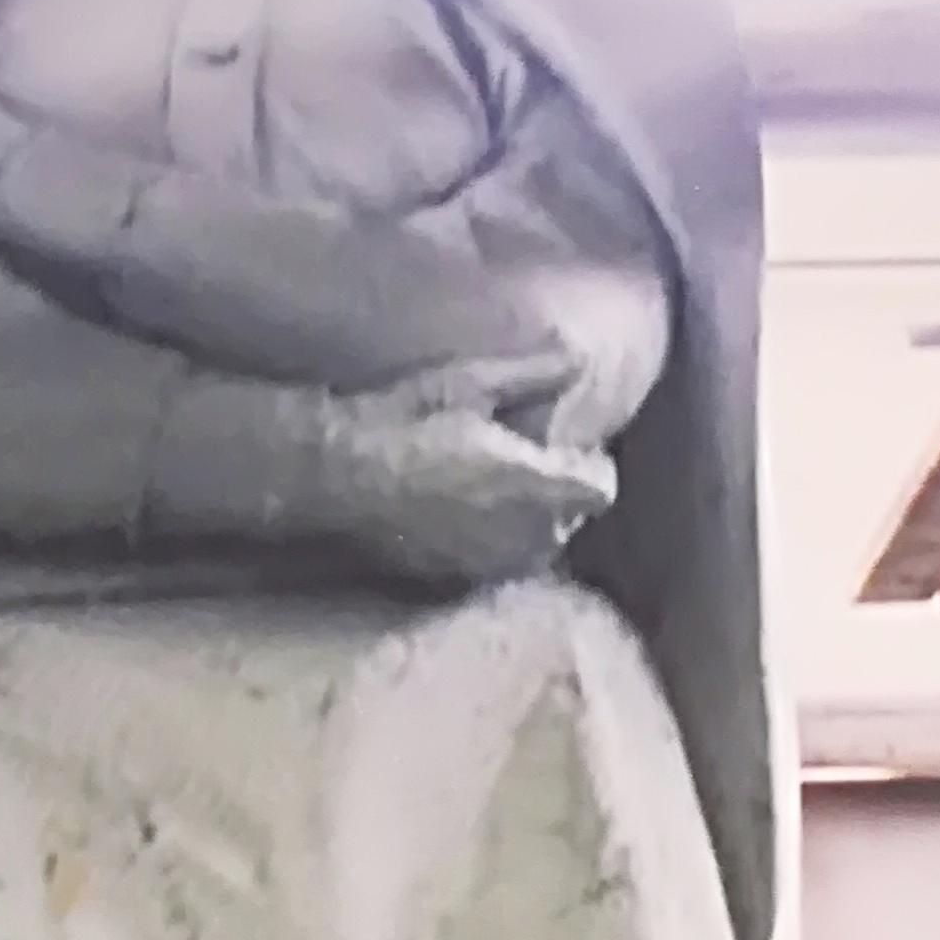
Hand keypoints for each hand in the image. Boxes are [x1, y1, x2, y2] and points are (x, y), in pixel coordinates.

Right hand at [315, 393, 616, 585]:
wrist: (339, 473)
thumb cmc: (405, 419)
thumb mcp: (469, 381)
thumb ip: (534, 374)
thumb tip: (582, 360)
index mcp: (533, 481)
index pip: (600, 490)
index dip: (589, 468)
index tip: (565, 449)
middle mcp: (522, 532)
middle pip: (572, 522)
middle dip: (561, 496)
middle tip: (527, 466)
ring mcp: (491, 562)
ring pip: (539, 550)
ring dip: (532, 525)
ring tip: (499, 495)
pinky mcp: (458, 578)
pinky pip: (500, 568)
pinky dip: (498, 547)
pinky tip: (468, 520)